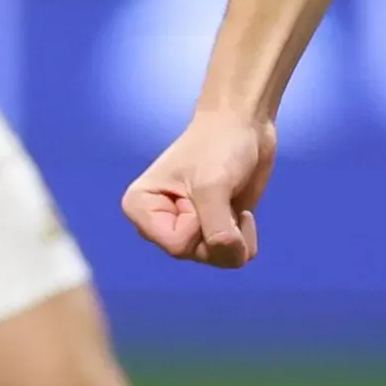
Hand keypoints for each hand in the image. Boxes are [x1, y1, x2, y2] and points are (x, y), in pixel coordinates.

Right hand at [121, 109, 278, 269]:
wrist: (243, 125)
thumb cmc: (217, 146)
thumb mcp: (212, 188)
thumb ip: (216, 230)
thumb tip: (232, 255)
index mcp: (140, 208)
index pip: (175, 245)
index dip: (198, 223)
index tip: (198, 191)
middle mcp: (158, 225)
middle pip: (194, 254)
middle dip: (217, 230)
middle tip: (219, 196)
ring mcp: (186, 231)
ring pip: (215, 259)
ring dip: (234, 234)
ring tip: (231, 203)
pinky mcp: (212, 232)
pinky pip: (232, 258)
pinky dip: (244, 238)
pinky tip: (241, 213)